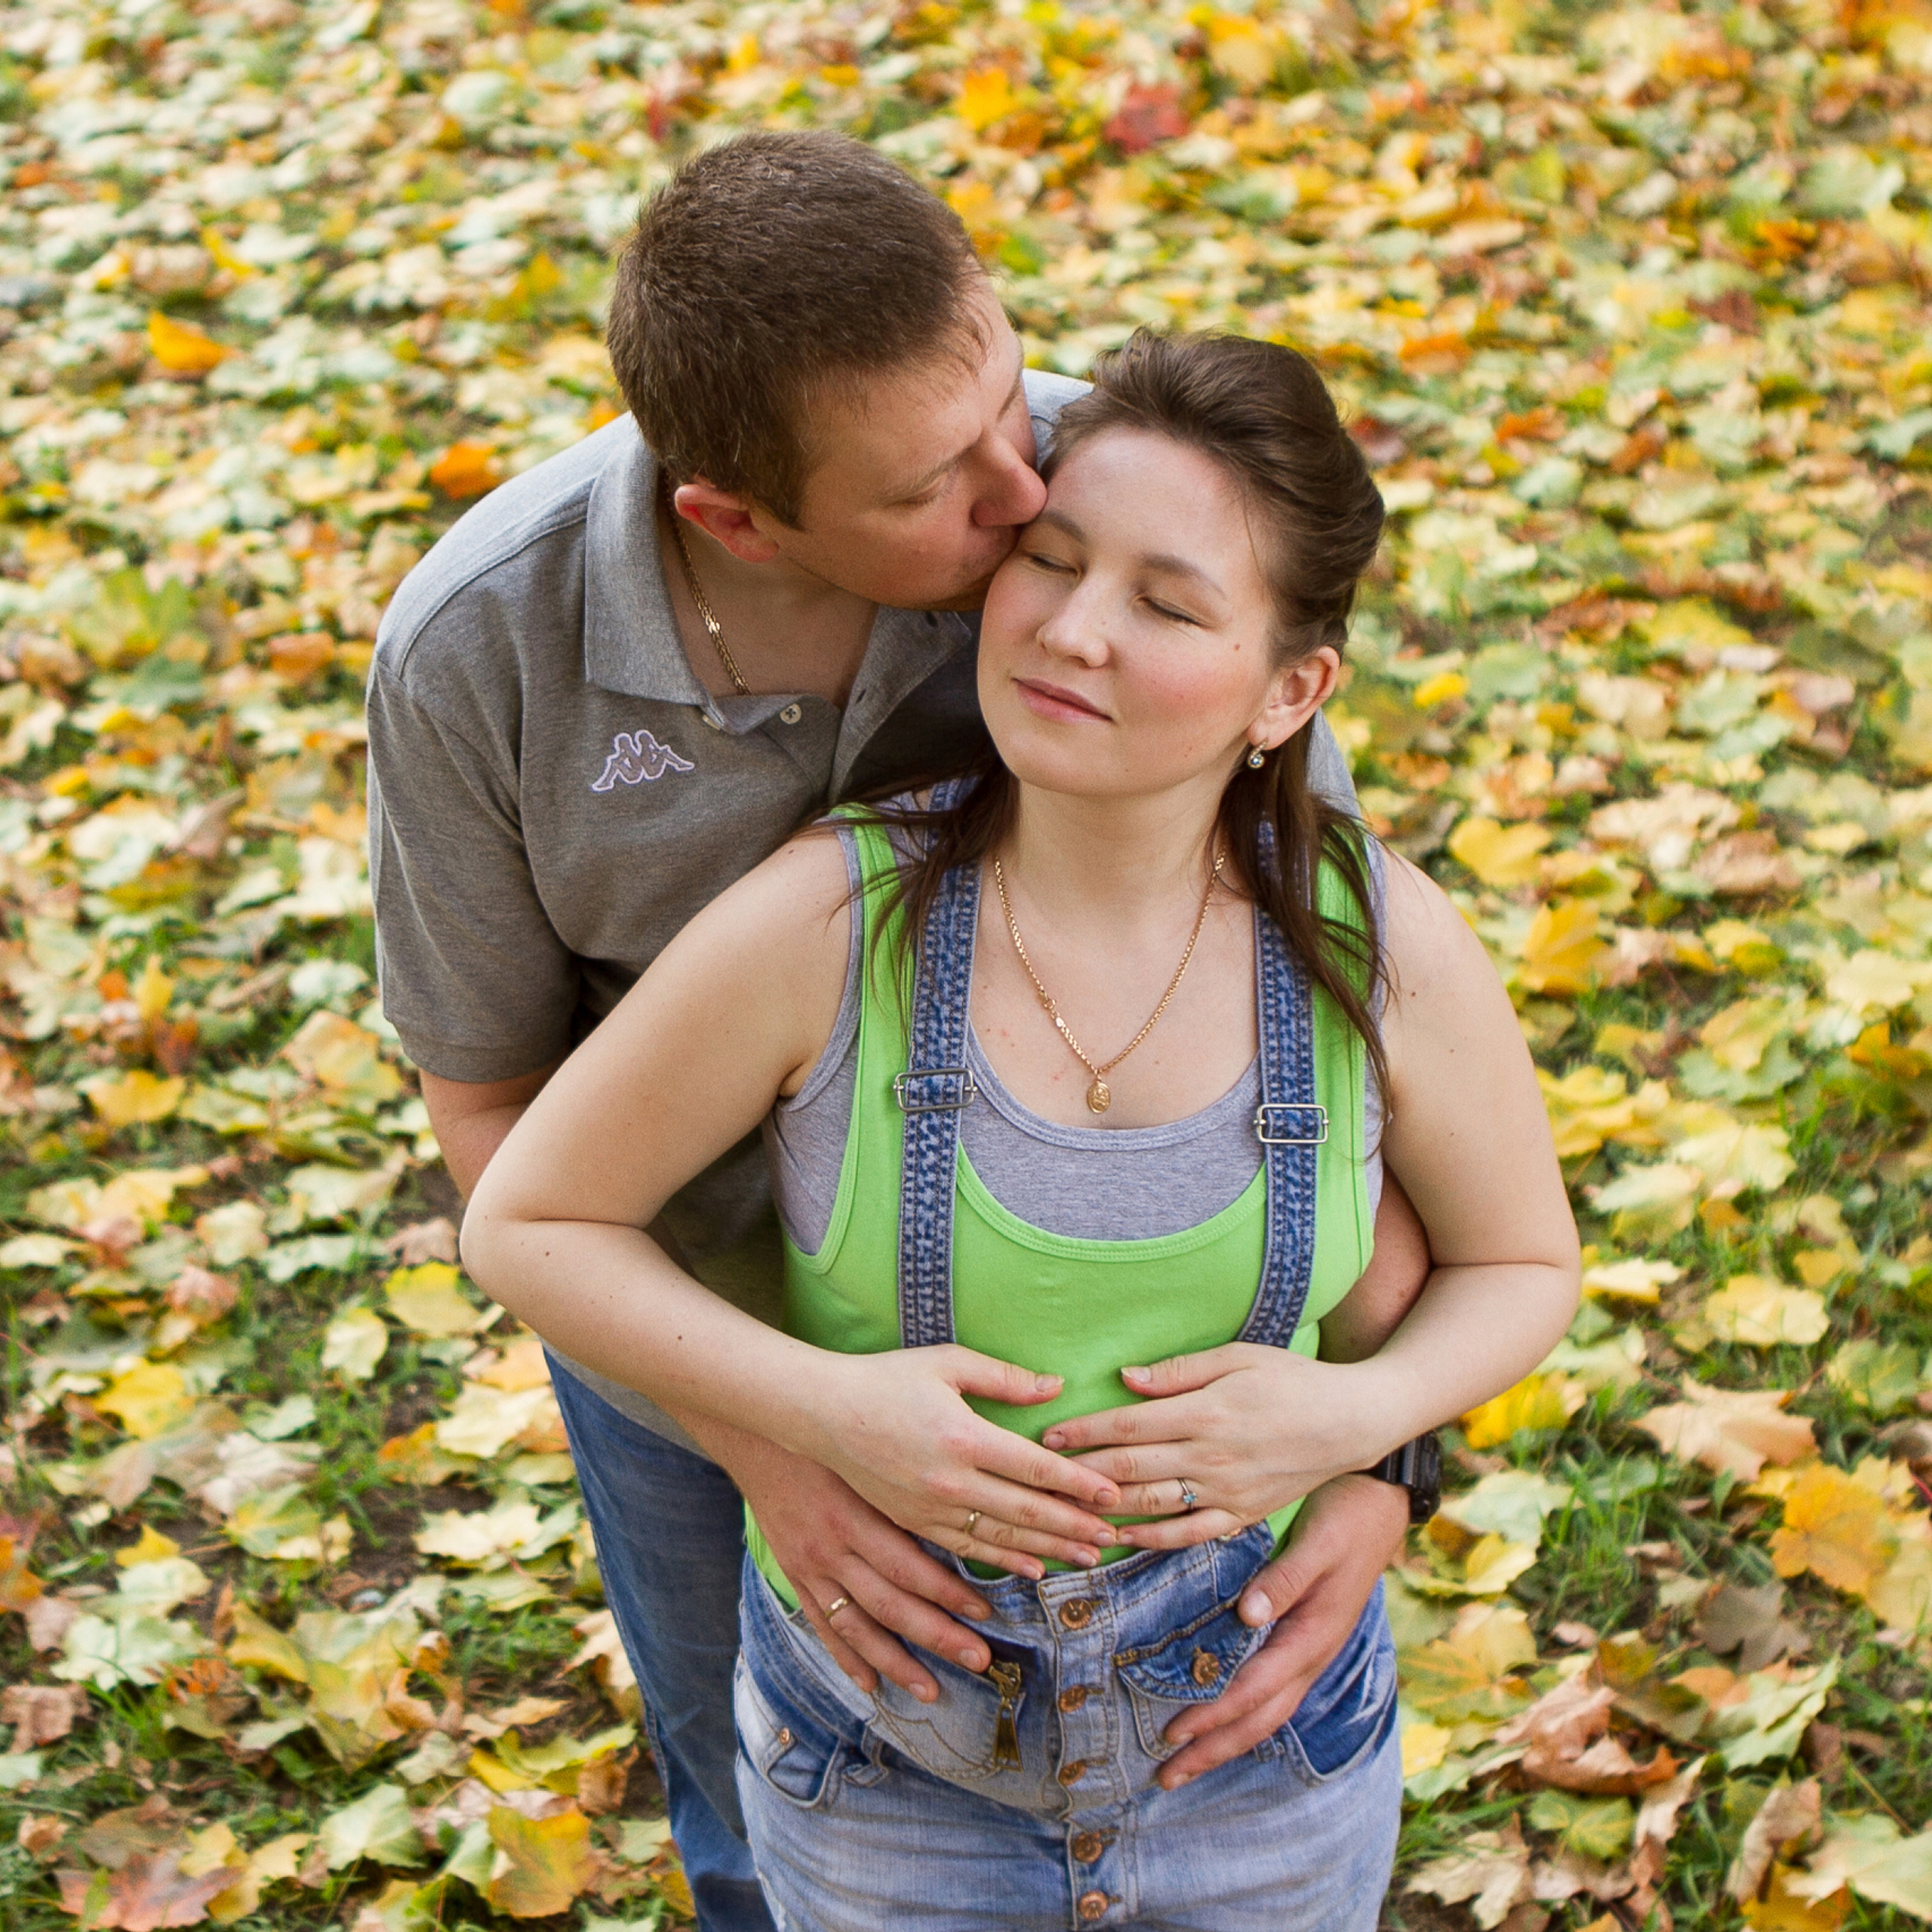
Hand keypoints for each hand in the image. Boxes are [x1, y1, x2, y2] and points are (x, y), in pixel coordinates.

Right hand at [725, 1438, 997, 1705]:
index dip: (950, 1593)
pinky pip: (822, 1623)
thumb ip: (924, 1465)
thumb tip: (984, 1483)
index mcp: (855, 1512)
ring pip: (857, 1626)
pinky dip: (845, 1657)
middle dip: (936, 1636)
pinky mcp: (794, 1572)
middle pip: (890, 1604)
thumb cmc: (830, 1425)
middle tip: (979, 1660)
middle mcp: (830, 1547)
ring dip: (896, 1662)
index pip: (909, 1567)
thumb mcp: (873, 1441)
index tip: (987, 1611)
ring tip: (933, 1691)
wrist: (759, 1428)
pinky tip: (871, 1683)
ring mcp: (809, 1565)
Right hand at [806, 1347, 1120, 1575]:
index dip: (1078, 1484)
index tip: (1112, 1496)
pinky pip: (967, 1550)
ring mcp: (928, 1507)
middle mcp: (949, 1480)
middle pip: (1025, 1511)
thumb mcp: (947, 1363)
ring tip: (1086, 1559)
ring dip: (1048, 1550)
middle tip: (1112, 1538)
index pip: (1034, 1467)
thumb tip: (1056, 1387)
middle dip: (1074, 1526)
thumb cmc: (887, 1378)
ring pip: (1000, 1539)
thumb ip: (1004, 1377)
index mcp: (963, 1436)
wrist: (821, 1412)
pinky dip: (1003, 1561)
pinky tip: (1032, 1568)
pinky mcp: (912, 1522)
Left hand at [1042, 1345, 1393, 1547]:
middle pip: (1130, 1470)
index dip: (1084, 1431)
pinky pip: (1189, 1534)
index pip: (1128, 1426)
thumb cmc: (1292, 1379)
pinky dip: (1152, 1539)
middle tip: (1040, 1475)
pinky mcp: (1242, 1514)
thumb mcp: (1238, 1356)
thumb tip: (1126, 1379)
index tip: (1049, 1434)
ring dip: (1105, 1509)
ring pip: (1152, 1506)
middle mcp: (1211, 1457)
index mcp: (1206, 1412)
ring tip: (1065, 1509)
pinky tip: (1122, 1536)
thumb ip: (1180, 1370)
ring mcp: (1227, 1492)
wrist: (1352, 1421)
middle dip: (1080, 1472)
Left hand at [1156, 1473, 1408, 1787]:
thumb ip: (1285, 1580)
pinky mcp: (1305, 1640)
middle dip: (1213, 1750)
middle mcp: (1311, 1655)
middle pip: (1259, 1719)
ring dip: (1225, 1741)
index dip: (1213, 1715)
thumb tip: (1248, 1615)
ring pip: (1265, 1712)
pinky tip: (1218, 1718)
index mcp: (1311, 1637)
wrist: (1381, 1505)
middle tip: (1166, 1778)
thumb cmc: (1346, 1519)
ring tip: (1183, 1763)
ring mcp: (1310, 1652)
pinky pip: (1270, 1692)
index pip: (1254, 1691)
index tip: (1172, 1734)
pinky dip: (1241, 1714)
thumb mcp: (1317, 1543)